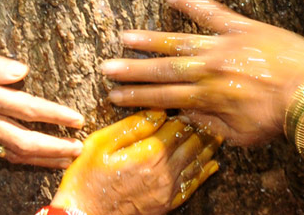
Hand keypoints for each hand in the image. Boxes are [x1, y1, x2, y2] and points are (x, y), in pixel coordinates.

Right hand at [50, 111, 218, 214]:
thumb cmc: (87, 176)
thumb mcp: (101, 143)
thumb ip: (133, 126)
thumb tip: (158, 110)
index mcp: (150, 153)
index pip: (179, 125)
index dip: (186, 110)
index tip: (192, 100)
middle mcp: (164, 172)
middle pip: (193, 143)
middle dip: (202, 126)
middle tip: (211, 112)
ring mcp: (167, 191)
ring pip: (197, 163)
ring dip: (208, 146)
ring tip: (216, 132)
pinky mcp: (166, 205)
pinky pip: (192, 186)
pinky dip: (204, 172)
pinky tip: (211, 164)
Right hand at [100, 0, 303, 145]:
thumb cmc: (279, 118)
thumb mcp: (241, 135)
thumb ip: (211, 124)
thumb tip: (188, 114)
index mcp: (208, 97)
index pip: (165, 97)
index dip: (138, 97)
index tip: (115, 95)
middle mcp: (210, 69)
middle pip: (164, 70)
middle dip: (133, 71)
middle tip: (106, 68)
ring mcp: (224, 45)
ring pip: (179, 41)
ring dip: (150, 41)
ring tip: (125, 38)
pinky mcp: (242, 28)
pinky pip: (213, 11)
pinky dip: (192, 3)